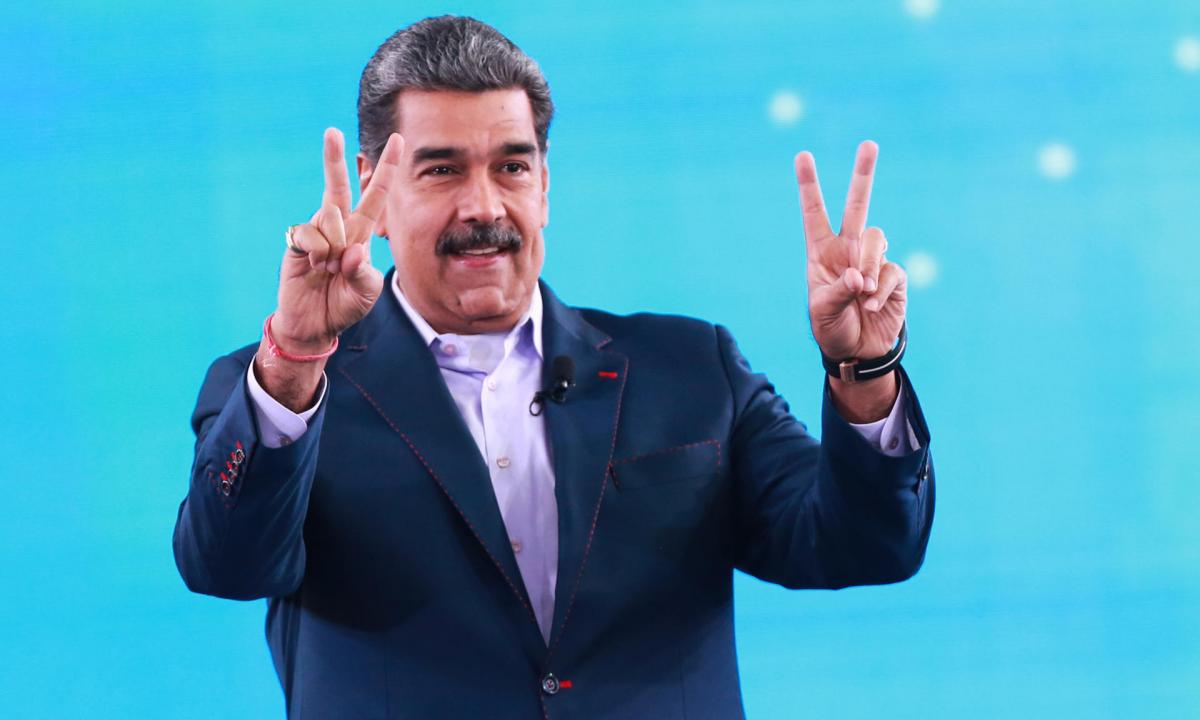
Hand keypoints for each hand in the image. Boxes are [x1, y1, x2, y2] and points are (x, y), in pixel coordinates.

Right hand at [272, 128, 403, 351]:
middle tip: (332, 132)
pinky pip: (310, 234)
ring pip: (330, 216)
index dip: (386, 169)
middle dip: (334, 159)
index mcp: (362, 233)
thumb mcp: (367, 292)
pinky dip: (319, 253)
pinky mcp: (297, 243)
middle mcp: (339, 227)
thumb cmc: (345, 305)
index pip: (376, 196)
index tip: (397, 140)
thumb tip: (352, 250)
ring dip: (336, 246)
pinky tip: (316, 267)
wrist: (316, 324)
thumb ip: (364, 272)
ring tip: (332, 269)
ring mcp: (316, 233)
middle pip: (337, 186)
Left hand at [795, 141, 905, 361]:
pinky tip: (872, 306)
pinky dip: (881, 290)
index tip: (802, 156)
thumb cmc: (831, 327)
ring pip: (877, 240)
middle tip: (869, 144)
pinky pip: (892, 272)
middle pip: (858, 204)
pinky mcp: (894, 278)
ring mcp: (873, 260)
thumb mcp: (823, 310)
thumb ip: (839, 289)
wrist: (856, 352)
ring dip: (870, 263)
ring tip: (863, 291)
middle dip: (863, 174)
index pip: (814, 212)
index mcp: (821, 251)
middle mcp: (848, 249)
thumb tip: (861, 275)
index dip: (808, 185)